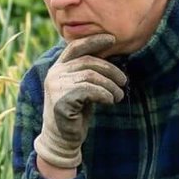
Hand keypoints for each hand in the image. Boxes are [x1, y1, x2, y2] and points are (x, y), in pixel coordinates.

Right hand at [34, 34, 126, 169]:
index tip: (113, 39)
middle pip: (88, 61)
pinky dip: (104, 95)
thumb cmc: (76, 112)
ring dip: (110, 85)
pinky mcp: (61, 100)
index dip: (94, 40)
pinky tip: (110, 101)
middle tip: (124, 81)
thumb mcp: (82, 88)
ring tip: (119, 95)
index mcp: (58, 68)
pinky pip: (89, 90)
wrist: (62, 138)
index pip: (75, 47)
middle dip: (110, 70)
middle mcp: (54, 74)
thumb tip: (111, 56)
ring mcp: (56, 86)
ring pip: (91, 76)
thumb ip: (89, 73)